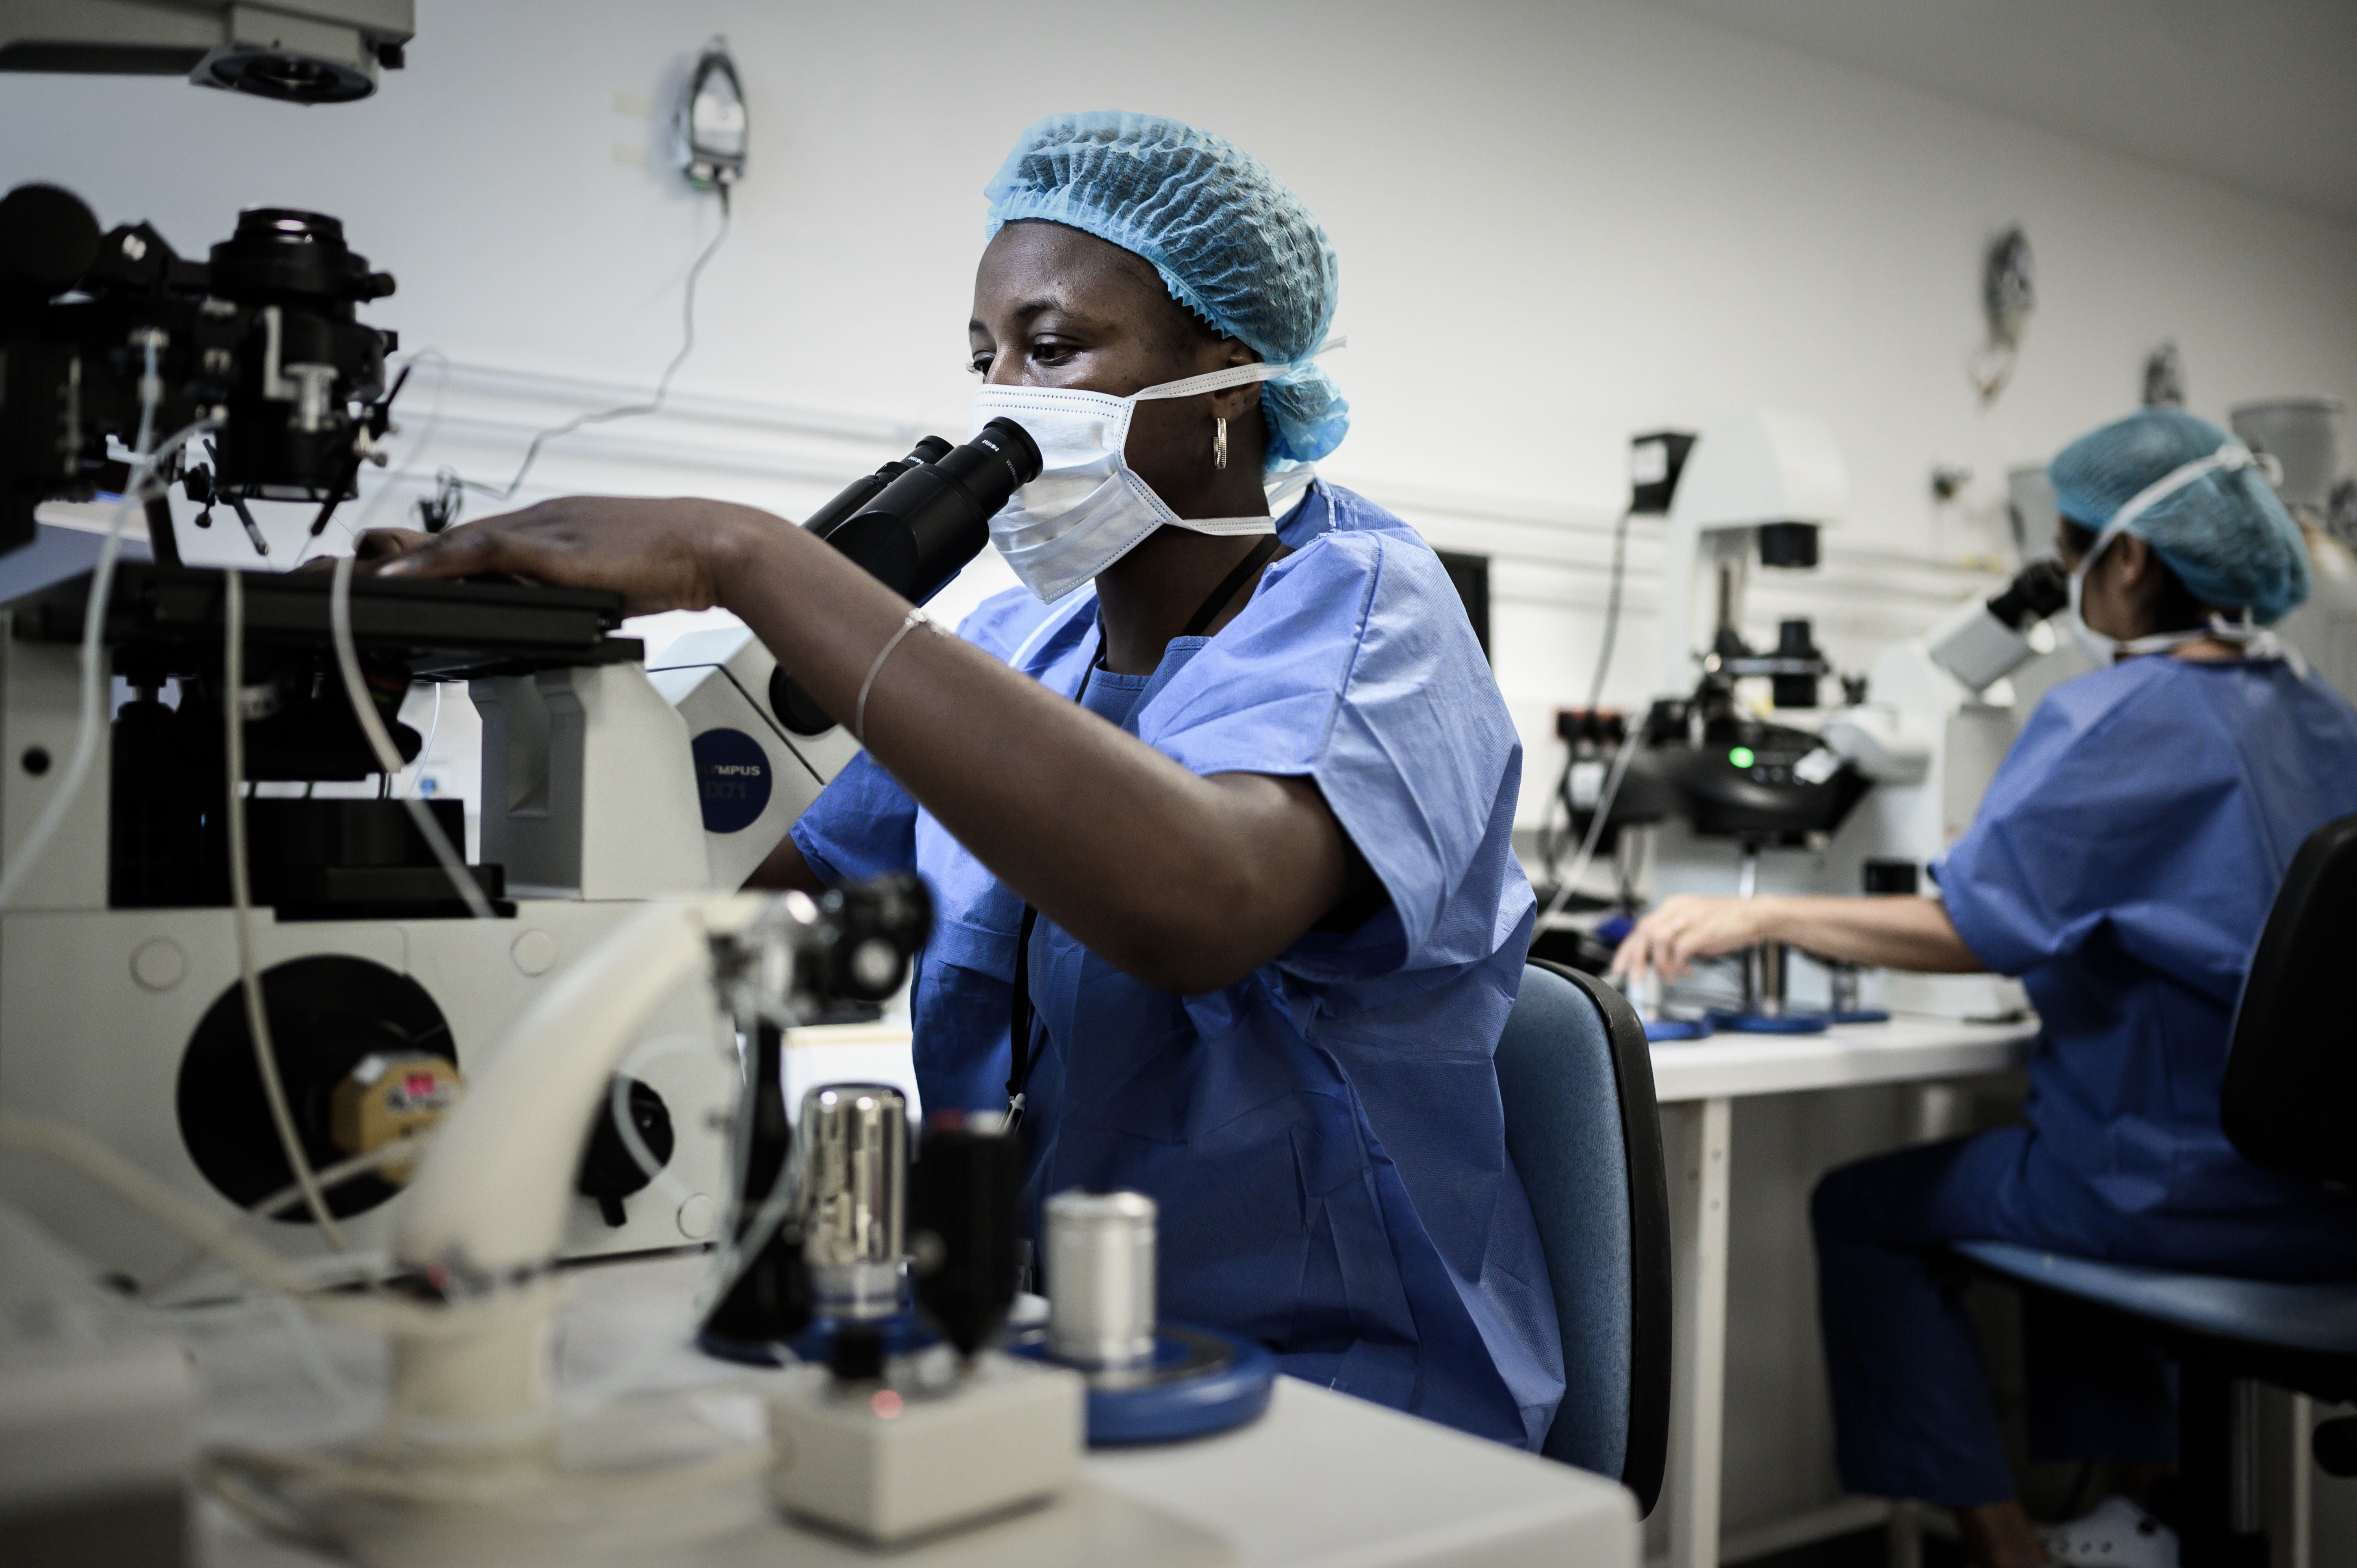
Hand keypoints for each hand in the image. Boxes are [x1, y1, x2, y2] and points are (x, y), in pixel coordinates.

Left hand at [362, 496, 769, 615]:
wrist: (711, 544)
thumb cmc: (673, 562)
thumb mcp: (609, 579)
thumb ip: (572, 590)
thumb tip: (551, 615)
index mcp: (550, 529)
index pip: (473, 545)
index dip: (427, 560)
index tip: (388, 576)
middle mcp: (536, 521)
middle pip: (448, 540)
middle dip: (394, 559)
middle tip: (343, 578)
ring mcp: (539, 530)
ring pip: (451, 543)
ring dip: (398, 564)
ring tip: (350, 583)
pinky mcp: (547, 544)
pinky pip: (475, 553)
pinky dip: (432, 566)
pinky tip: (398, 580)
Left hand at [1611, 894, 1771, 982]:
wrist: (1753, 916)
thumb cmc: (1725, 922)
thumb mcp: (1692, 925)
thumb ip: (1673, 938)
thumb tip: (1656, 959)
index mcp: (1673, 907)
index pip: (1641, 927)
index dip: (1628, 948)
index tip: (1621, 965)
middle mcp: (1677, 910)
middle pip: (1645, 932)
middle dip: (1636, 957)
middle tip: (1636, 976)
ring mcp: (1690, 919)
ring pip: (1658, 939)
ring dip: (1659, 962)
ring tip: (1667, 975)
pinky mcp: (1703, 931)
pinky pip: (1680, 949)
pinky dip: (1678, 963)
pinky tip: (1684, 970)